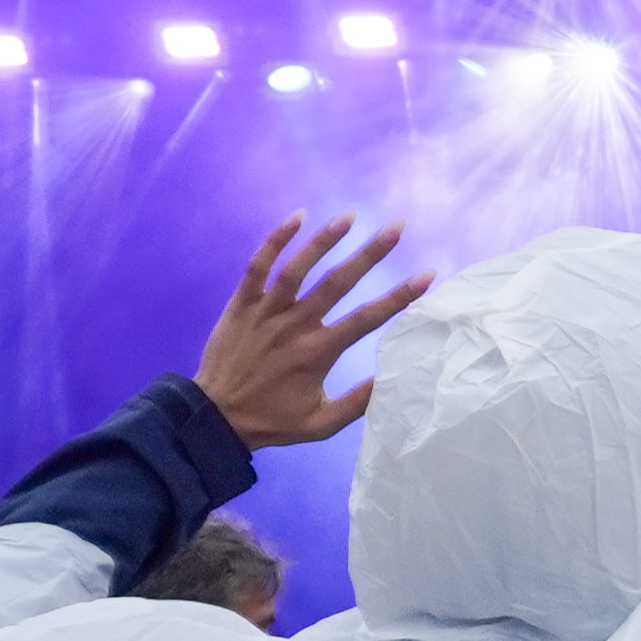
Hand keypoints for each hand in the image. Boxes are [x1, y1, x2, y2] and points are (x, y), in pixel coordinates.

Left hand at [197, 214, 421, 448]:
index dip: (399, 296)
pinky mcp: (242, 303)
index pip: (366, 319)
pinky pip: (259, 265)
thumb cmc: (272, 421)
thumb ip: (357, 403)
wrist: (214, 417)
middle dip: (370, 253)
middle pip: (338, 282)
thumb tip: (392, 379)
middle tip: (396, 227)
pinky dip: (276, 239)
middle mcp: (295, 325)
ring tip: (350, 215)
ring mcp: (266, 311)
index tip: (426, 275)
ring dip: (325, 239)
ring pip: (299, 267)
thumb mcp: (321, 424)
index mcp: (318, 352)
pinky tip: (298, 216)